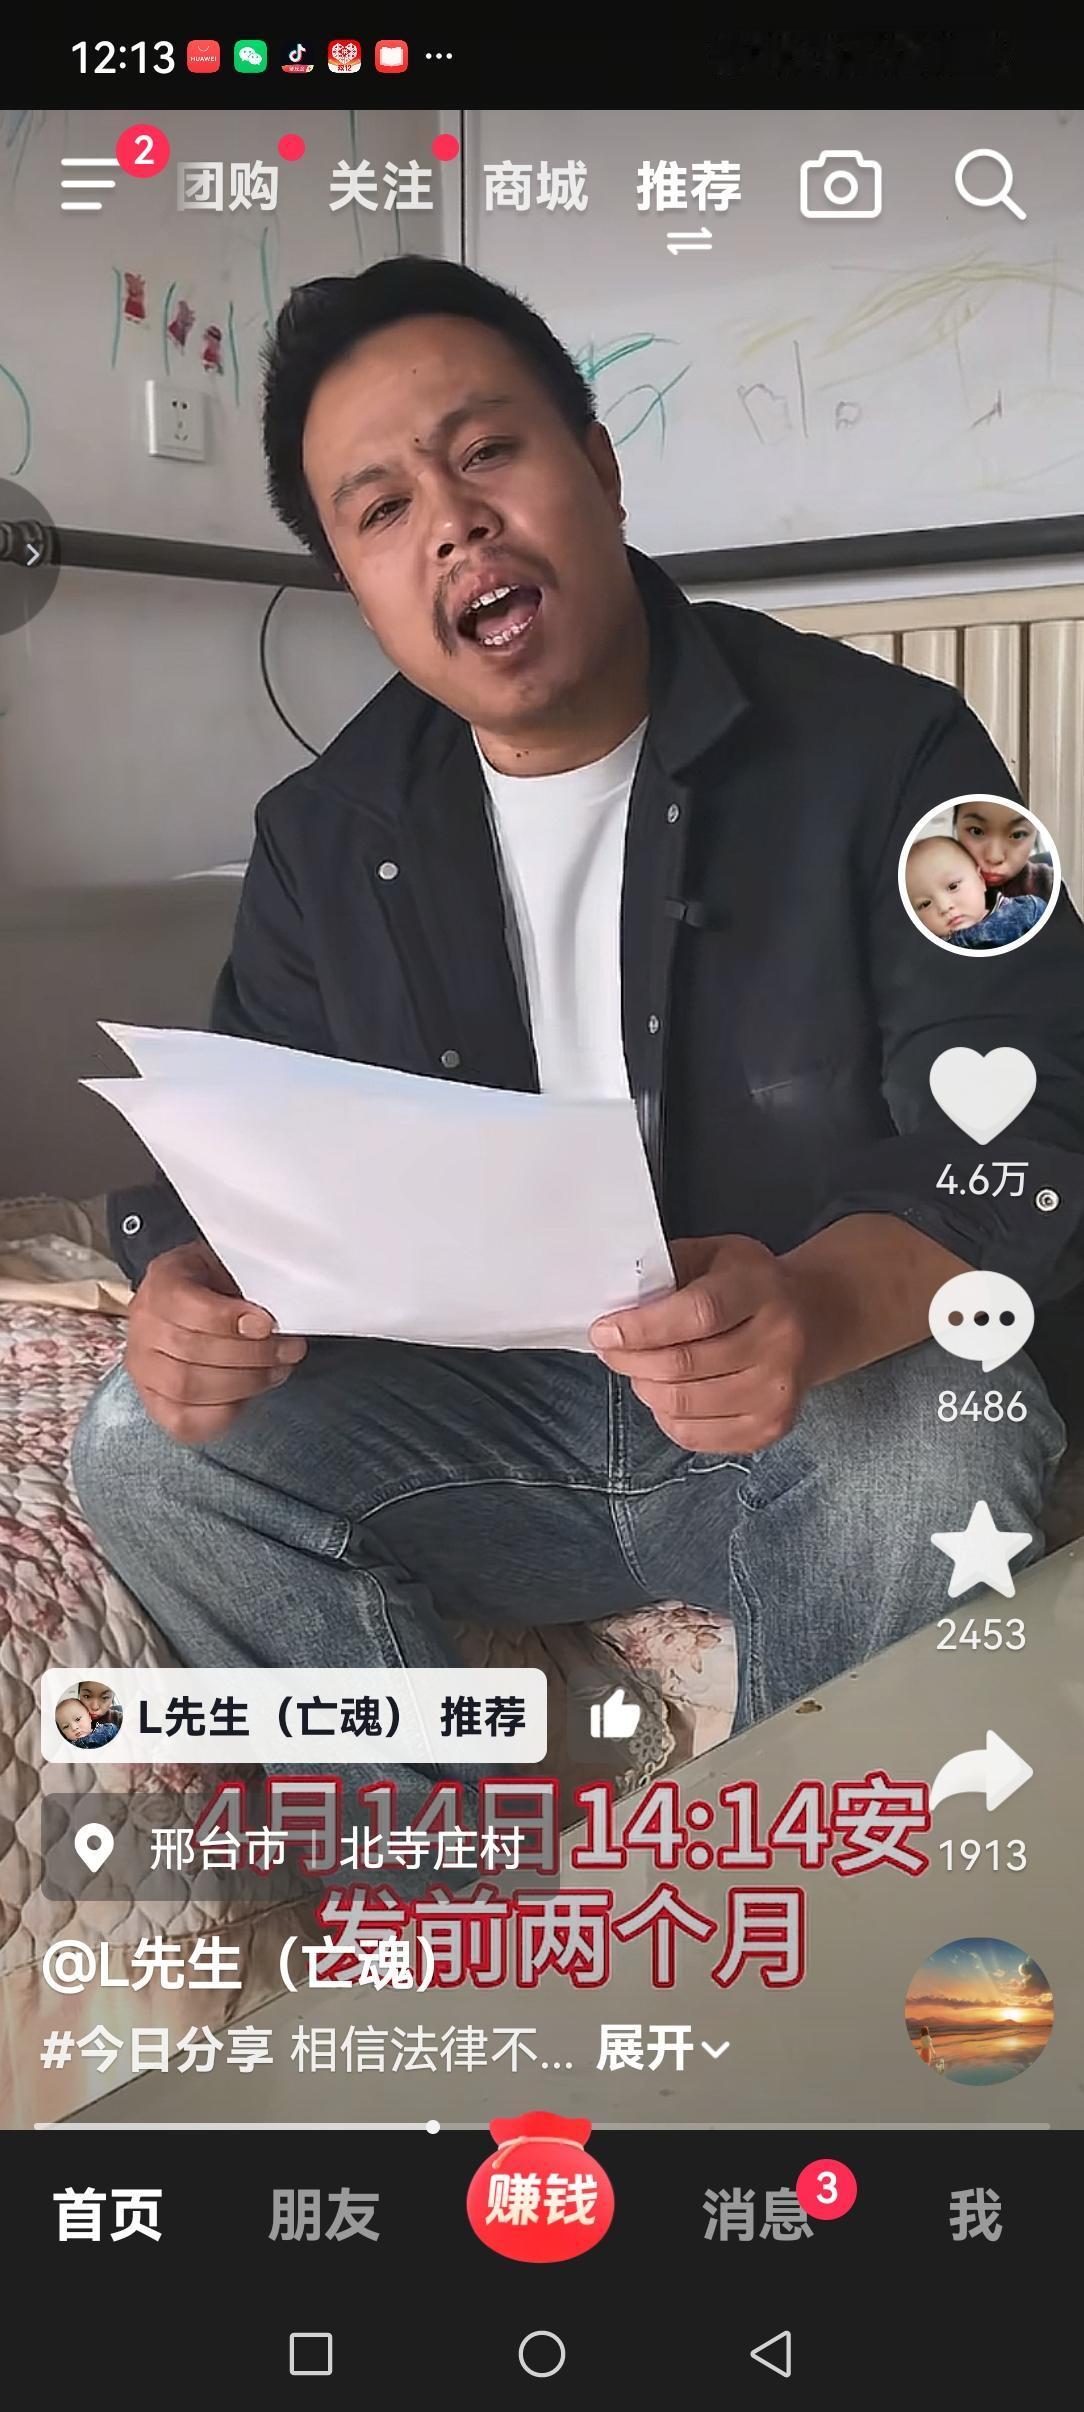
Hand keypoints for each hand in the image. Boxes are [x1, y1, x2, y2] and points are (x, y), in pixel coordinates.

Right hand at [124, 1240, 307, 1444]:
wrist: (188, 1294)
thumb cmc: (214, 1284)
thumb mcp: (229, 1265)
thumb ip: (247, 1287)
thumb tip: (267, 1323)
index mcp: (162, 1282)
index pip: (186, 1306)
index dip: (228, 1320)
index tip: (266, 1324)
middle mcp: (144, 1325)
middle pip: (191, 1351)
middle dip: (251, 1356)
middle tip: (288, 1350)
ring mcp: (143, 1366)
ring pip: (186, 1387)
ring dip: (244, 1384)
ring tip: (276, 1371)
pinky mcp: (152, 1400)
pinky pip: (182, 1421)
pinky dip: (220, 1415)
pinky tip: (245, 1398)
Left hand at [589, 1235, 808, 1453]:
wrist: (814, 1319)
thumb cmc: (749, 1284)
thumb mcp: (715, 1254)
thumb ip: (669, 1269)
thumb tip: (617, 1303)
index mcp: (763, 1291)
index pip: (697, 1314)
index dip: (643, 1327)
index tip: (603, 1331)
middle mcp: (779, 1343)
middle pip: (684, 1365)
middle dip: (631, 1359)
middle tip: (610, 1349)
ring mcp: (778, 1392)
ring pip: (683, 1404)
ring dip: (645, 1387)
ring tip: (639, 1368)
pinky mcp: (770, 1427)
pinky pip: (695, 1435)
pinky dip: (666, 1416)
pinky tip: (666, 1393)